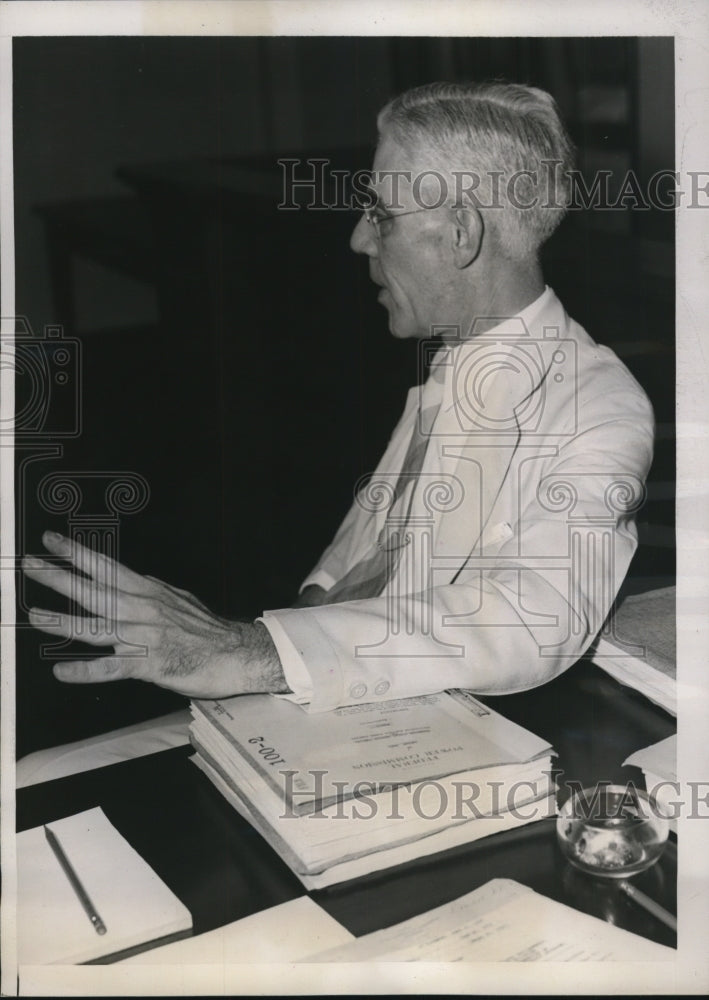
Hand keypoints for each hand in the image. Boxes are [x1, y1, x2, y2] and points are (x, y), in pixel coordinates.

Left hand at [23, 531, 287, 698]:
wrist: (237, 653)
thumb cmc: (209, 630)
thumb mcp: (179, 599)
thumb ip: (152, 592)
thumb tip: (133, 580)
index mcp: (149, 592)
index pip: (107, 567)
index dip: (78, 553)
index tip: (52, 541)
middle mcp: (143, 609)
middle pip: (95, 591)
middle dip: (59, 577)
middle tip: (31, 565)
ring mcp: (144, 637)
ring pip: (97, 626)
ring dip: (63, 621)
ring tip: (35, 615)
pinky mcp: (150, 665)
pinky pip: (112, 667)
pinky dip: (86, 670)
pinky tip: (63, 672)